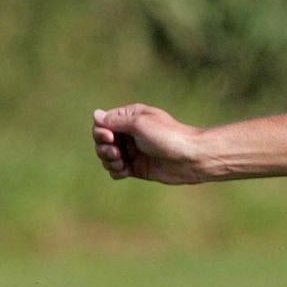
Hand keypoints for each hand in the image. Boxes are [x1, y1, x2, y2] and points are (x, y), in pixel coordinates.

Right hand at [92, 104, 207, 183]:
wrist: (191, 158)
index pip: (103, 123)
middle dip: (104, 147)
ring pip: (108, 156)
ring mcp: (134, 151)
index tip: (110, 137)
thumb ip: (115, 121)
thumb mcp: (139, 123)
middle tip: (116, 152)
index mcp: (130, 118)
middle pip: (102, 141)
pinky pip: (117, 170)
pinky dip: (116, 171)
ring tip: (121, 162)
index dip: (101, 132)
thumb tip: (96, 115)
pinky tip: (124, 171)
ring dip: (109, 160)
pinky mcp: (138, 168)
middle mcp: (130, 134)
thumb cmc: (168, 136)